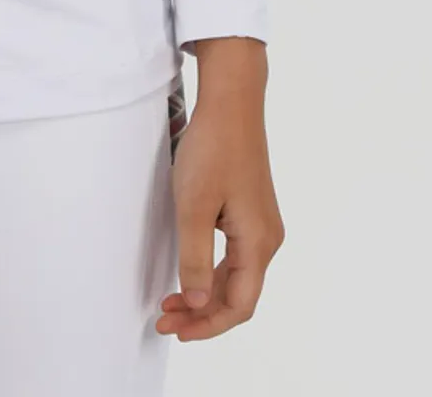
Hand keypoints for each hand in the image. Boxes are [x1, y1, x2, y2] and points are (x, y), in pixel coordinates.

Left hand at [158, 38, 284, 340]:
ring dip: (205, 293)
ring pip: (236, 276)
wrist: (231, 101)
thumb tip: (199, 303)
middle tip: (165, 319)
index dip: (208, 325)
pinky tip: (189, 271)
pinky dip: (211, 272)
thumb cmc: (213, 148)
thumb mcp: (194, 206)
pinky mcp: (250, 210)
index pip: (239, 305)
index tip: (175, 330)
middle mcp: (266, 238)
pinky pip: (234, 256)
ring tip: (171, 302)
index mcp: (258, 242)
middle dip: (202, 313)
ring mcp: (260, 224)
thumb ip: (195, 258)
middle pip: (239, 294)